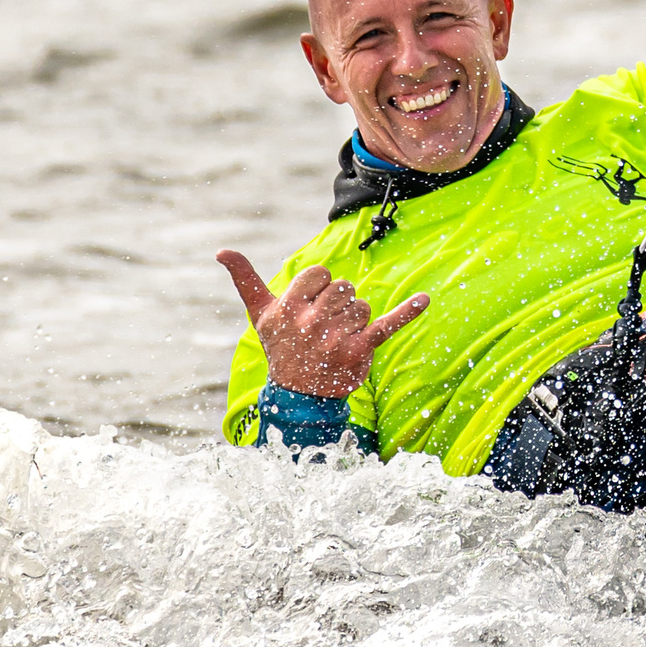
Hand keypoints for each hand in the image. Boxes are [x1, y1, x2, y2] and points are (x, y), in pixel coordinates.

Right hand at [217, 251, 428, 397]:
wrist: (299, 396)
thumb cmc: (281, 348)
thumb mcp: (259, 315)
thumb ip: (244, 280)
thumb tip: (220, 251)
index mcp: (287, 308)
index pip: (319, 273)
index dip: (319, 286)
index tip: (311, 305)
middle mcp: (310, 321)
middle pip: (343, 288)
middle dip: (339, 302)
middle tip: (326, 326)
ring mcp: (335, 337)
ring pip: (362, 305)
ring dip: (356, 319)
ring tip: (339, 339)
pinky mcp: (359, 351)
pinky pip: (387, 324)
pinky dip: (408, 311)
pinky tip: (425, 299)